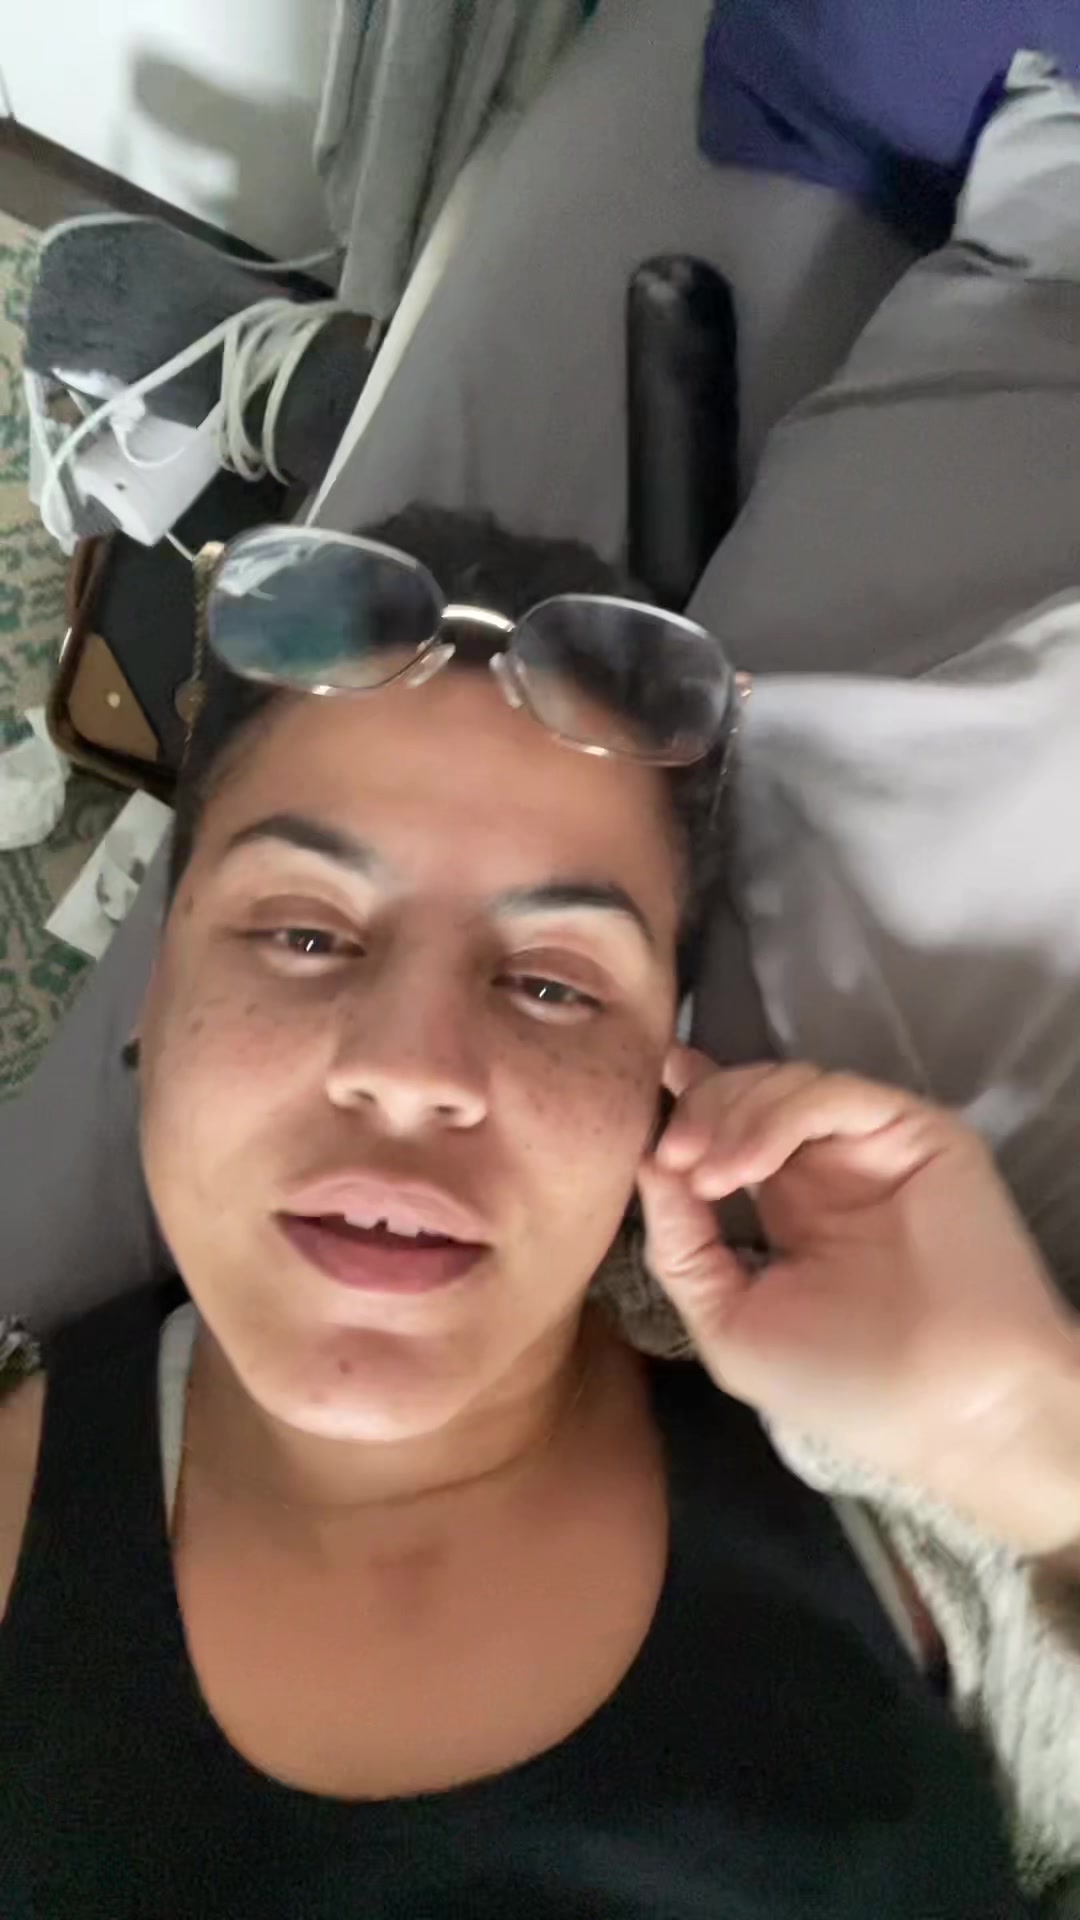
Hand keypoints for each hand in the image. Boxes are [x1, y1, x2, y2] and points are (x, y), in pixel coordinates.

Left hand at [638, 1050, 1079, 1553]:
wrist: (947, 1407)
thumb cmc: (840, 1383)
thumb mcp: (728, 1321)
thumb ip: (681, 1244)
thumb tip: (646, 1161)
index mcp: (788, 1206)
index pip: (730, 1128)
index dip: (687, 1104)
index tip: (644, 1100)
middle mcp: (827, 1167)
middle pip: (746, 1095)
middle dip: (698, 1112)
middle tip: (672, 1155)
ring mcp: (869, 1147)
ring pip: (785, 1084)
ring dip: (730, 1116)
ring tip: (707, 1175)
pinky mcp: (913, 1133)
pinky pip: (834, 1094)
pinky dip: (779, 1116)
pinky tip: (746, 1168)